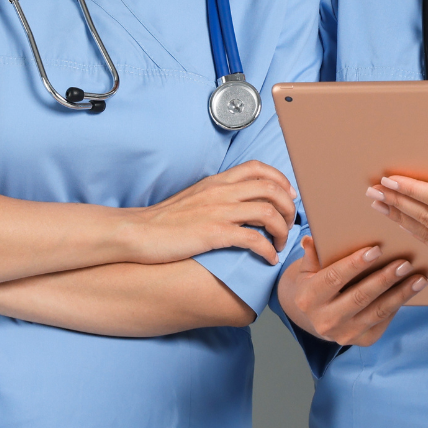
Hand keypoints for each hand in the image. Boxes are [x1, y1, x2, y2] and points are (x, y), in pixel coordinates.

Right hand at [124, 160, 297, 265]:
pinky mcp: (214, 233)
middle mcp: (221, 192)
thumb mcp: (192, 198)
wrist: (137, 232)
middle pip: (271, 189)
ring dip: (282, 230)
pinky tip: (268, 259)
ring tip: (279, 244)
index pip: (257, 168)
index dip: (280, 180)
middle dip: (288, 207)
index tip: (288, 195)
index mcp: (216, 182)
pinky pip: (254, 239)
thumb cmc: (162, 221)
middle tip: (289, 223)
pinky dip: (267, 250)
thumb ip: (214, 196)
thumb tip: (234, 206)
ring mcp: (218, 212)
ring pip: (268, 212)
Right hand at [277, 236, 426, 345]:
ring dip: (400, 294)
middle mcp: (325, 320)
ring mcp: (345, 334)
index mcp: (308, 299)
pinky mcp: (363, 341)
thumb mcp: (306, 270)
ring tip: (419, 278)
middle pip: (360, 297)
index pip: (333, 278)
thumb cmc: (314, 285)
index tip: (376, 249)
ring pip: (377, 312)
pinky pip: (384, 321)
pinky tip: (412, 290)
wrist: (315, 319)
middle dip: (384, 279)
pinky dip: (399, 304)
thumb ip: (312, 255)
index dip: (355, 264)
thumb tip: (311, 239)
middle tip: (404, 264)